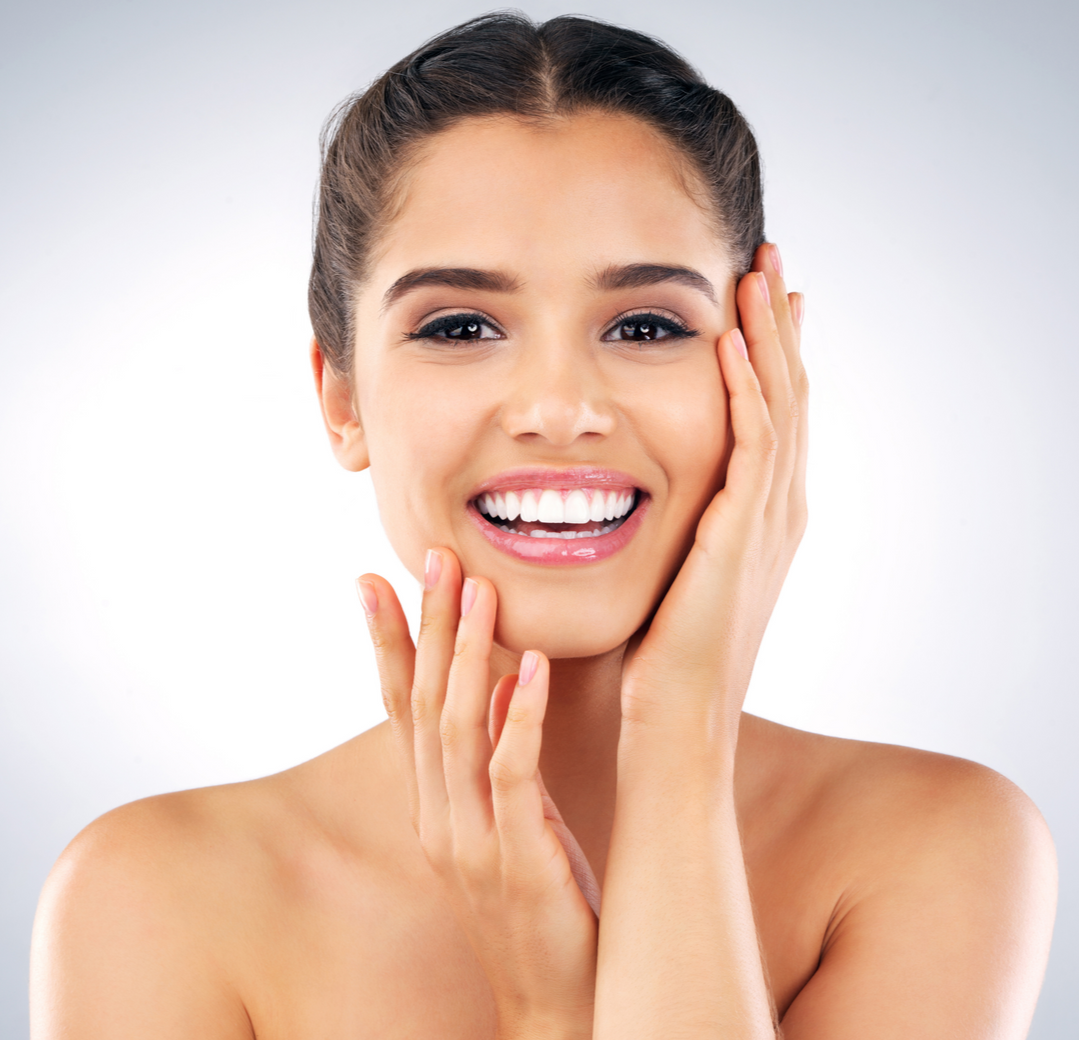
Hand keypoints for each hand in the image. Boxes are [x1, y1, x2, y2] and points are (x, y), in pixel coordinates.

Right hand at [357, 551, 598, 1039]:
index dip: (386, 643)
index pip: (398, 709)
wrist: (556, 997)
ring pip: (457, 730)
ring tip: (480, 590)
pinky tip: (532, 668)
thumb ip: (486, 759)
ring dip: (467, 655)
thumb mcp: (501, 820)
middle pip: (422, 704)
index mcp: (430, 804)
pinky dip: (516, 719)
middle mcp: (436, 816)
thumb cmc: (537, 898)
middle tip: (433, 556)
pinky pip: (512, 778)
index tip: (373, 578)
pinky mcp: (516, 859)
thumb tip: (494, 685)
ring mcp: (470, 840)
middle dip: (427, 626)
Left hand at [620, 243, 806, 742]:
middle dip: (777, 327)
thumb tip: (633, 495)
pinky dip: (748, 391)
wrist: (675, 728)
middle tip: (770, 264)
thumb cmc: (659, 662)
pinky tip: (732, 342)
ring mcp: (766, 526)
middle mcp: (776, 514)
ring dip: (768, 338)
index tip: (755, 300)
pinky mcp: (741, 539)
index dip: (768, 355)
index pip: (773, 416)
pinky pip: (752, 446)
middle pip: (788, 397)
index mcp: (759, 520)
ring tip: (759, 275)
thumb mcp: (671, 578)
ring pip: (779, 408)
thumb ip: (670, 529)